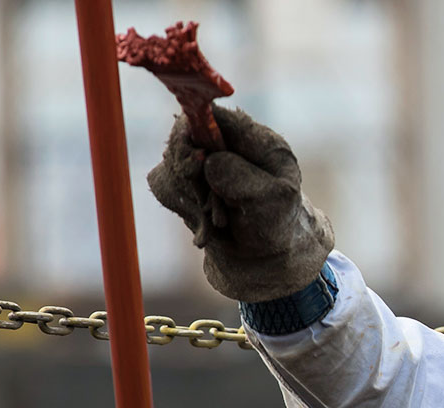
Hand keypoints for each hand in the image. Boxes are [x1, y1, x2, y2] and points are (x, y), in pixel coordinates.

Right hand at [148, 106, 333, 301]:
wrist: (266, 257)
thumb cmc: (278, 223)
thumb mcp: (273, 201)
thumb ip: (243, 178)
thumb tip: (209, 160)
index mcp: (255, 140)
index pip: (215, 114)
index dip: (197, 129)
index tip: (197, 158)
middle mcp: (227, 146)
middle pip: (183, 134)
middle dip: (188, 167)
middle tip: (204, 196)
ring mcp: (205, 163)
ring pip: (170, 161)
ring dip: (187, 192)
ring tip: (215, 216)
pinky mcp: (187, 183)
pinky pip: (165, 184)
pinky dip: (182, 205)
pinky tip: (205, 223)